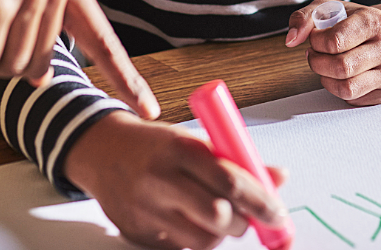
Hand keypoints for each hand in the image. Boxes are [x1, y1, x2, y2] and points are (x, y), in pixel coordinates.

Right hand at [64, 112, 288, 249]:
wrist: (101, 151)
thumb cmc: (156, 145)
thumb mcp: (195, 141)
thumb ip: (237, 160)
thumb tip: (279, 177)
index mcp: (179, 148)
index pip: (230, 180)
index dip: (261, 201)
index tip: (278, 212)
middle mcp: (160, 179)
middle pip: (218, 215)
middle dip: (242, 221)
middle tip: (247, 216)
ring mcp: (146, 209)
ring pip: (203, 240)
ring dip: (220, 233)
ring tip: (215, 215)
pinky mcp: (137, 234)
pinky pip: (181, 248)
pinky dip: (194, 238)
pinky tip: (187, 219)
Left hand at [286, 0, 380, 104]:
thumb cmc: (351, 22)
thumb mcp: (327, 9)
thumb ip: (303, 18)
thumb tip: (291, 40)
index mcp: (374, 20)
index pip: (336, 40)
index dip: (316, 42)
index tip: (315, 38)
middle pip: (341, 67)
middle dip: (318, 63)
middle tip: (315, 54)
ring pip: (347, 88)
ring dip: (326, 79)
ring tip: (325, 66)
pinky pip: (354, 99)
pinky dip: (339, 89)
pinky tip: (340, 76)